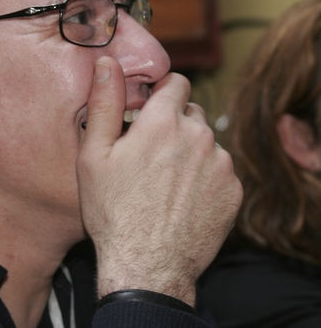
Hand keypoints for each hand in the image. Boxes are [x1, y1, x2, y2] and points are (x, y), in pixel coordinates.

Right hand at [76, 56, 242, 305]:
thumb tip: (106, 63)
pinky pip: (220, 169)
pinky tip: (184, 197)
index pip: (176, 83)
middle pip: (191, 112)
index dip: (162, 92)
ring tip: (167, 179)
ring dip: (190, 150)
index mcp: (163, 122)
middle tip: (151, 151)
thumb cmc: (113, 210)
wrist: (146, 265)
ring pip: (206, 142)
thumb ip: (105, 102)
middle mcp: (199, 136)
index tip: (151, 109)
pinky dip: (205, 175)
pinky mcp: (233, 190)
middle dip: (174, 122)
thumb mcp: (94, 155)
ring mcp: (221, 164)